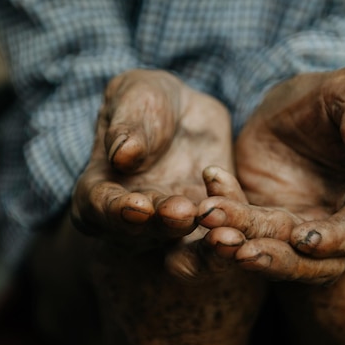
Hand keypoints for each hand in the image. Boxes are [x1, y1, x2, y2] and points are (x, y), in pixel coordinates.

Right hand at [70, 69, 233, 268]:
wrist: (187, 114)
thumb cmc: (147, 100)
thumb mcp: (135, 95)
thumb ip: (127, 123)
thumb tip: (122, 155)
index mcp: (98, 191)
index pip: (99, 207)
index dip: (117, 210)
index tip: (138, 206)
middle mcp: (130, 222)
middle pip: (141, 234)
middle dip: (163, 226)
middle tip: (183, 213)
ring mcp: (169, 232)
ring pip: (183, 250)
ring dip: (202, 247)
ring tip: (222, 233)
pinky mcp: (207, 230)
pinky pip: (219, 240)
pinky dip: (232, 235)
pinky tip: (245, 228)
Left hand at [200, 68, 344, 283]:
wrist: (280, 110)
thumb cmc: (323, 99)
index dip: (339, 237)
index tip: (304, 239)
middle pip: (319, 259)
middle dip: (280, 259)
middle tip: (243, 252)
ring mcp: (305, 231)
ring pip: (279, 255)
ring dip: (246, 247)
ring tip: (216, 234)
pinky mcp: (267, 229)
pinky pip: (246, 234)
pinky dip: (227, 223)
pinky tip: (206, 205)